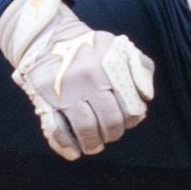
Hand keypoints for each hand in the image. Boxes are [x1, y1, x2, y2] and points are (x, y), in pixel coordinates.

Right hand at [0, 0, 153, 160]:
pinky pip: (57, 130)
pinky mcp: (44, 99)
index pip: (131, 107)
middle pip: (110, 122)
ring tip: (94, 145)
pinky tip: (74, 152)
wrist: (47, 37)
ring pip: (86, 129)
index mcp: (110, 66)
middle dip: (113, 133)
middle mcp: (88, 78)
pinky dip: (67, 146)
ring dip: (93, 144)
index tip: (126, 119)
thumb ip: (141, 69)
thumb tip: (146, 98)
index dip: (132, 119)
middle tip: (109, 132)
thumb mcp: (121, 48)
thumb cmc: (91, 48)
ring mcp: (64, 90)